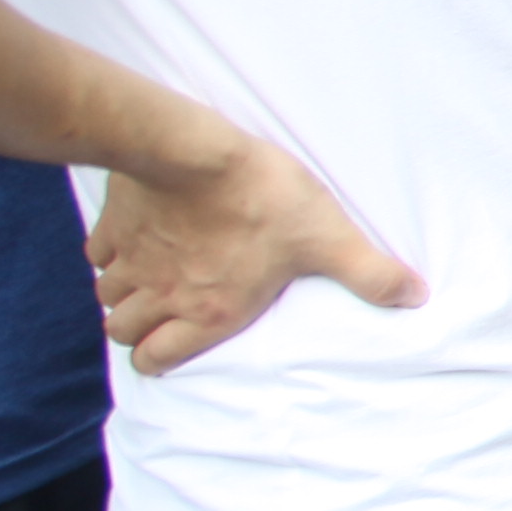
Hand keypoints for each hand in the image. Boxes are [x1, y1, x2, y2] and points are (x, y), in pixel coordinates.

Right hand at [89, 123, 422, 374]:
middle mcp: (159, 294)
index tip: (171, 348)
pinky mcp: (113, 223)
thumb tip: (414, 297)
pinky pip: (97, 252)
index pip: (155, 360)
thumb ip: (369, 274)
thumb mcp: (328, 239)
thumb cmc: (262, 199)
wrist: (194, 150)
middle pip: (121, 332)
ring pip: (105, 295)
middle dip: (135, 330)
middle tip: (161, 315)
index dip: (158, 360)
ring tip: (149, 281)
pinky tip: (133, 240)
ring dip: (122, 294)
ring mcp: (130, 260)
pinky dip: (109, 253)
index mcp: (206, 311)